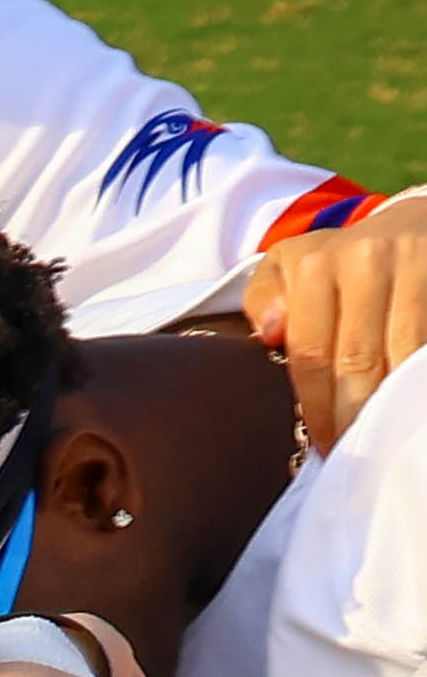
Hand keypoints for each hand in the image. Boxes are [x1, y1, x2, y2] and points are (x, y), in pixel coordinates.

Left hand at [243, 195, 426, 452]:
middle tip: (350, 455)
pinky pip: (426, 346)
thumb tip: (271, 333)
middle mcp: (368, 262)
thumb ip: (266, 298)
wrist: (417, 222)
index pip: (312, 353)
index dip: (316, 406)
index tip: (322, 445)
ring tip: (379, 440)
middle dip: (352, 416)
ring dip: (390, 407)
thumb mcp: (291, 265)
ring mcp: (416, 269)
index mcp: (318, 265)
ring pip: (402, 359)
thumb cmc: (343, 258)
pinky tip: (407, 408)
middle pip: (358, 361)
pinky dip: (415, 382)